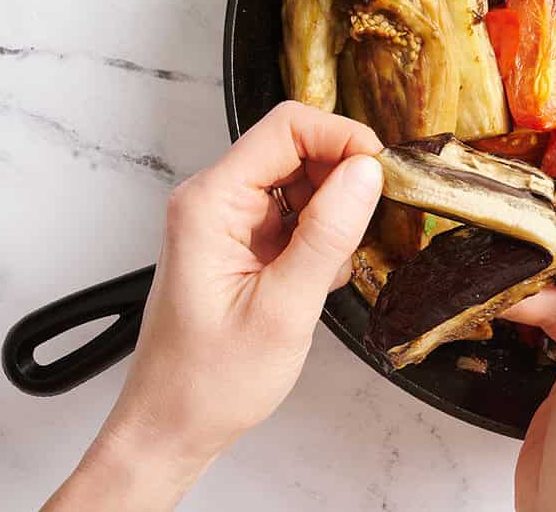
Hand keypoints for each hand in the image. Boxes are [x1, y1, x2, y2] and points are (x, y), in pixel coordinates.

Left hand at [45, 101, 383, 511]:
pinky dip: (321, 236)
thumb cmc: (210, 382)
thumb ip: (327, 235)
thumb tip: (367, 172)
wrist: (172, 428)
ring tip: (338, 265)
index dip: (342, 138)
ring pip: (301, 180)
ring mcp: (227, 220)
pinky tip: (319, 280)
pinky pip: (295, 213)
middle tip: (371, 224)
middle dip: (343, 177)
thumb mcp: (283, 310)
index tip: (383, 171)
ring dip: (334, 211)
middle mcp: (214, 200)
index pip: (287, 128)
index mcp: (211, 203)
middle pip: (297, 147)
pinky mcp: (241, 242)